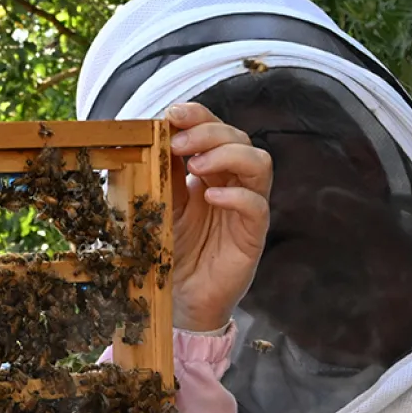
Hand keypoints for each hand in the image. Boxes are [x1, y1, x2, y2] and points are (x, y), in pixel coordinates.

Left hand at [162, 102, 271, 332]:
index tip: (173, 113)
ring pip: (258, 164)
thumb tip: (153, 134)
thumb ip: (160, 173)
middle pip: (238, 138)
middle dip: (208, 132)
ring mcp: (245, 208)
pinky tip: (212, 197)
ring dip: (228, 155)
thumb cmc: (166, 251)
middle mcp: (231, 184)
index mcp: (207, 172)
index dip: (199, 116)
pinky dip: (237, 196)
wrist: (176, 299)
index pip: (214, 129)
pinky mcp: (251, 236)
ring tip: (196, 166)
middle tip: (178, 143)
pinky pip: (257, 206)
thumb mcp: (156, 204)